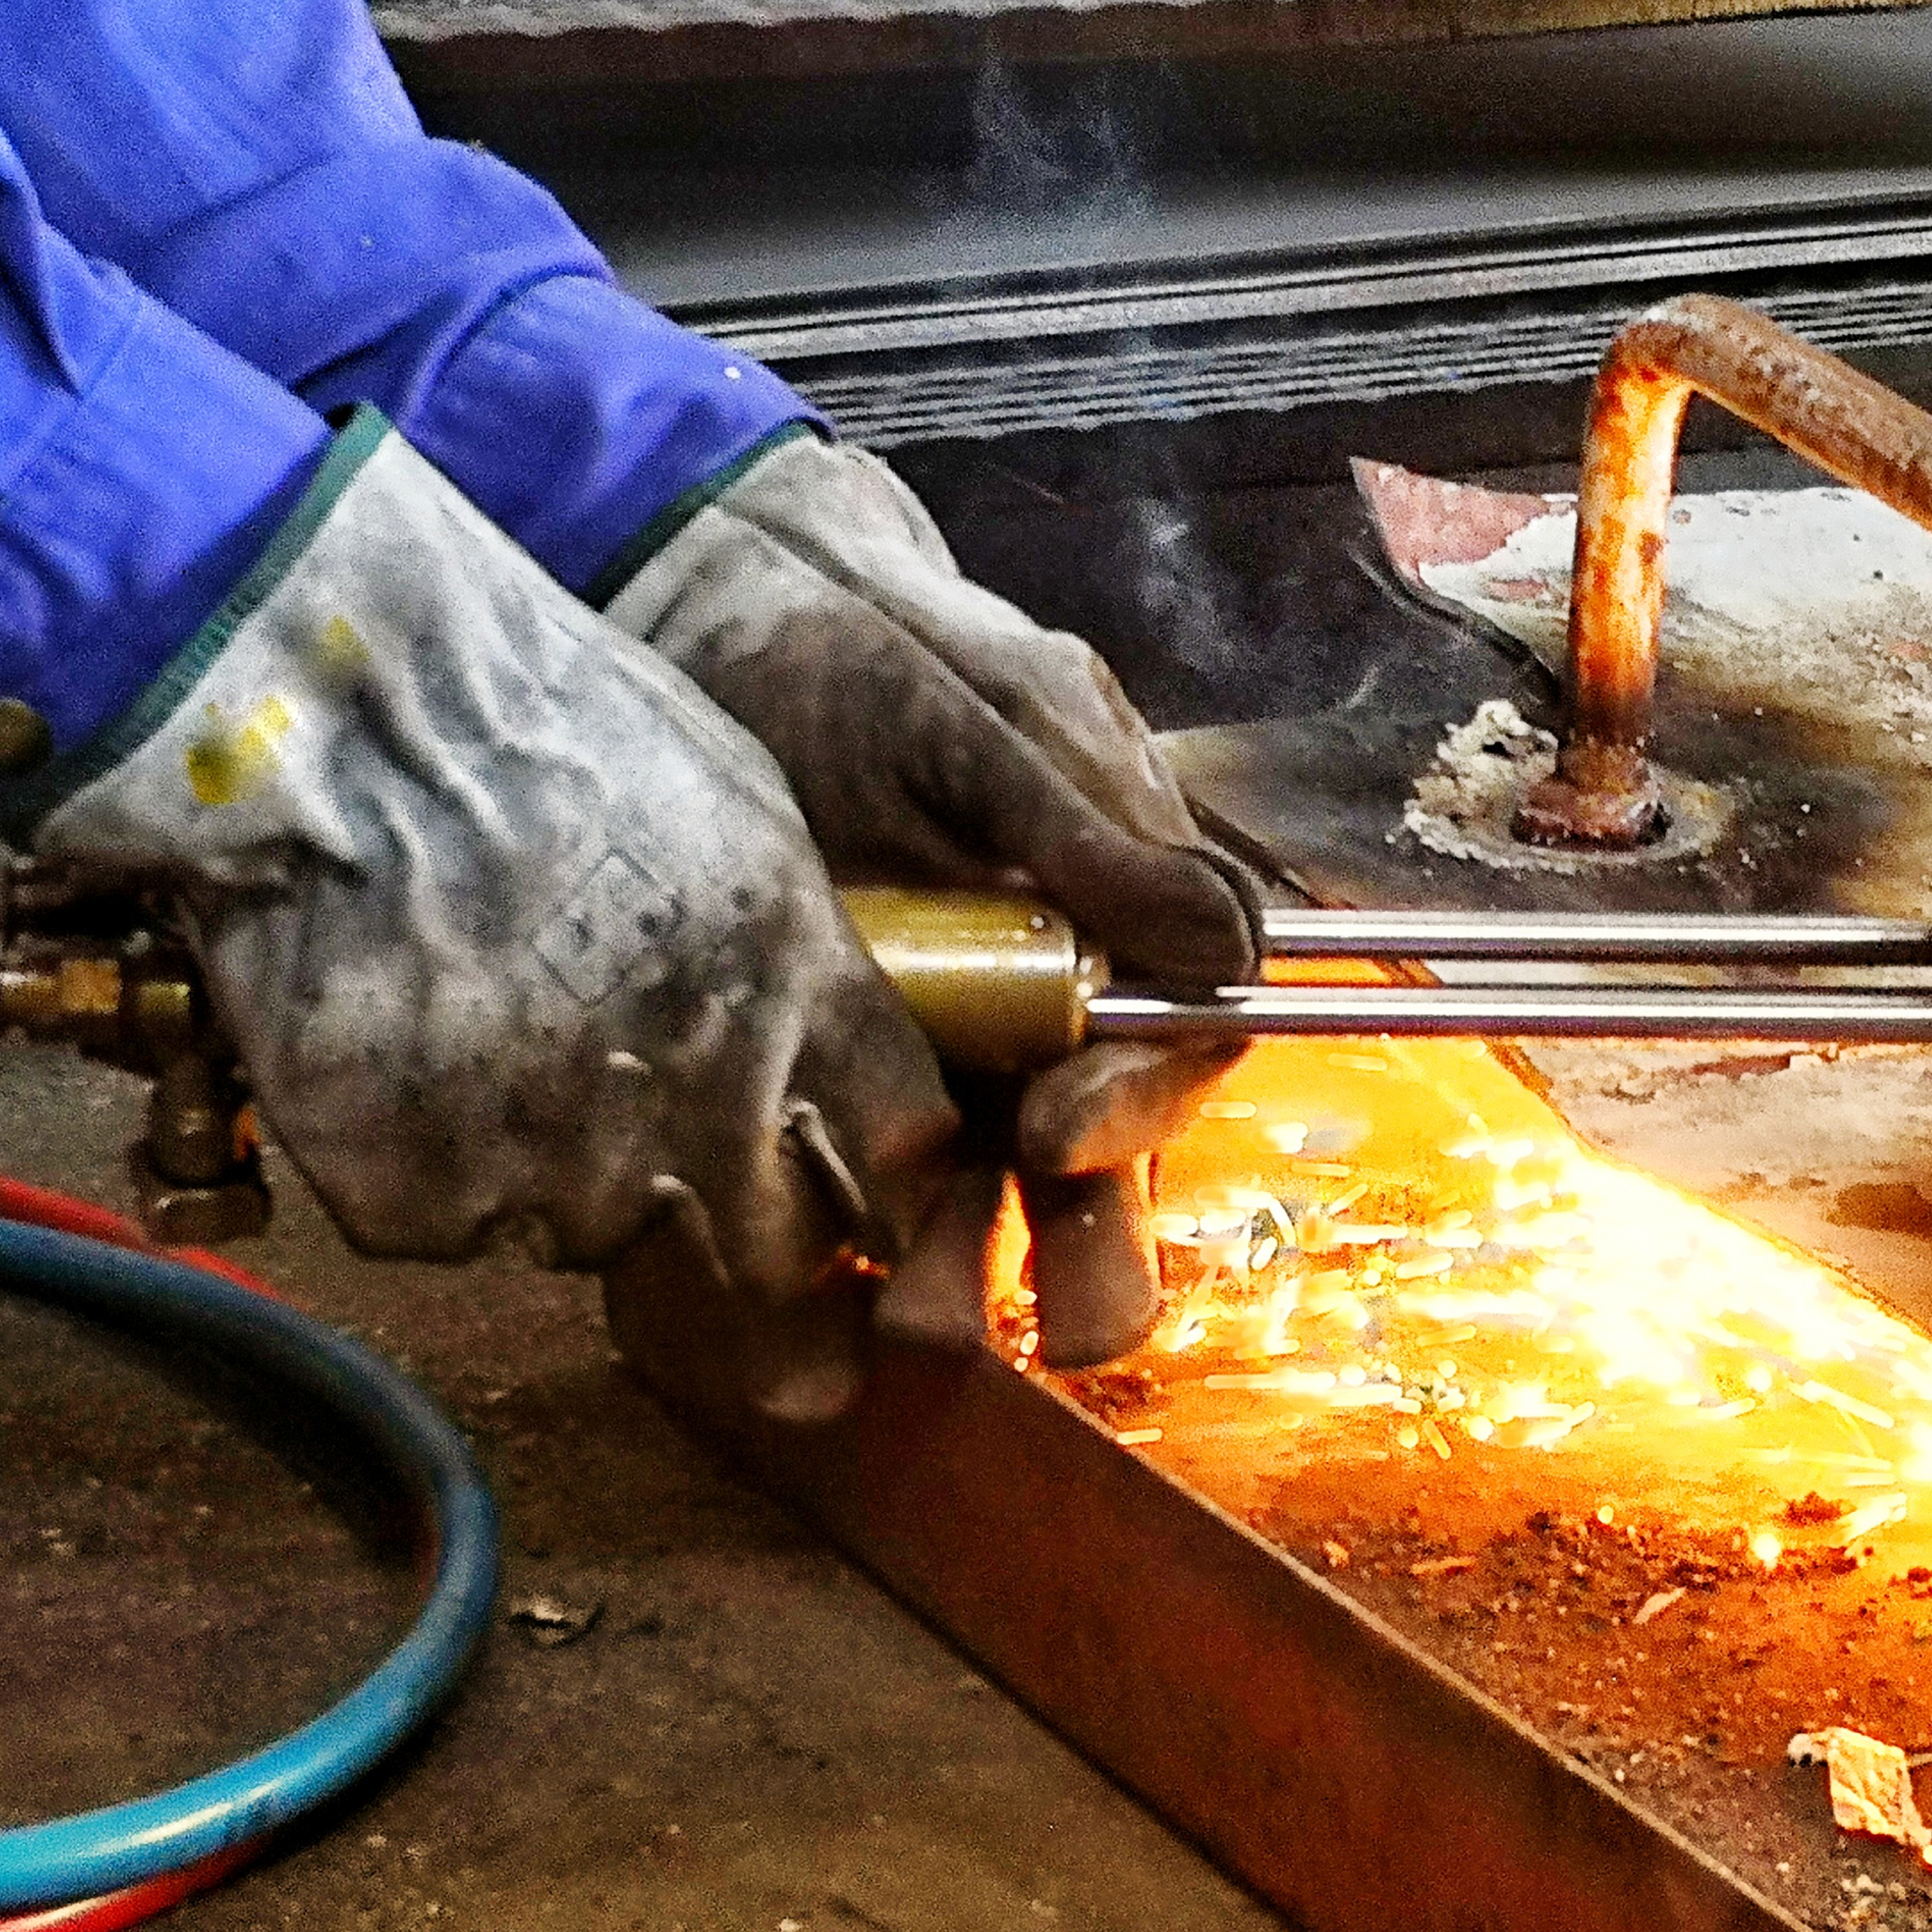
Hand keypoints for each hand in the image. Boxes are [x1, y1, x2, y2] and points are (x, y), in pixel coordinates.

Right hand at [27, 419, 954, 1425]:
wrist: (341, 732)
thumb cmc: (545, 730)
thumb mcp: (738, 816)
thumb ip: (797, 962)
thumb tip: (826, 1040)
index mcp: (794, 1009)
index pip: (899, 1169)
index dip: (878, 1195)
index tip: (853, 1198)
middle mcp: (696, 1118)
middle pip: (768, 1264)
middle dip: (738, 1246)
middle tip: (671, 1182)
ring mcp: (554, 1177)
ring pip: (581, 1229)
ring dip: (551, 1167)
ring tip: (484, 1027)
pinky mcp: (419, 1205)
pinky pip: (443, 1215)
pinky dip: (421, 1158)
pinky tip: (396, 1045)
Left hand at [599, 434, 1254, 1368]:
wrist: (703, 601)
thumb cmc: (868, 640)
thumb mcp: (989, 714)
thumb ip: (1097, 832)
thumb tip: (1228, 947)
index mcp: (1108, 913)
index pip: (1175, 1039)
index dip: (1136, 1105)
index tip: (1061, 1128)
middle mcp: (1035, 998)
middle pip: (1096, 1153)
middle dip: (1086, 1246)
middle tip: (1058, 1329)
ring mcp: (928, 1040)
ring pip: (973, 1186)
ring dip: (956, 1265)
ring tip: (910, 1322)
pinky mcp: (812, 1064)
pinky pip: (833, 1171)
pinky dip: (819, 1234)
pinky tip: (787, 1284)